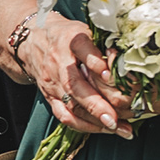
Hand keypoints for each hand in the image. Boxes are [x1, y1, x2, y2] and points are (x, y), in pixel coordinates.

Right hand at [11, 10, 133, 137]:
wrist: (32, 41)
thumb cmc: (67, 35)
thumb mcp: (86, 29)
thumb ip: (104, 43)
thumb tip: (127, 61)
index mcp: (70, 40)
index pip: (81, 48)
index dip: (95, 62)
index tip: (110, 75)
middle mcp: (58, 62)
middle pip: (75, 85)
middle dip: (96, 105)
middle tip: (115, 118)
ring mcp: (52, 82)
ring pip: (71, 105)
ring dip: (95, 120)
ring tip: (117, 128)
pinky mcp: (50, 96)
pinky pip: (64, 115)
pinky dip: (84, 126)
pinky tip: (103, 130)